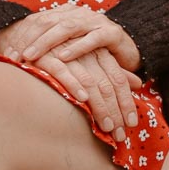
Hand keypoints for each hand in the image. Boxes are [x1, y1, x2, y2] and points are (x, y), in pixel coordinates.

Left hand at [0, 5, 141, 72]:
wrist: (128, 48)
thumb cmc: (92, 53)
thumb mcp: (67, 48)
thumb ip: (47, 50)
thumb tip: (16, 59)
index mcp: (66, 14)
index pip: (38, 21)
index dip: (21, 37)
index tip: (7, 55)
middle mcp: (79, 14)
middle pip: (48, 22)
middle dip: (29, 39)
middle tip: (15, 56)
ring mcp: (96, 21)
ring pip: (67, 27)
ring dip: (47, 42)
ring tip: (32, 55)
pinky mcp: (111, 33)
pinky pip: (92, 39)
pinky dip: (76, 47)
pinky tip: (63, 56)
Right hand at [26, 47, 141, 142]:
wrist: (30, 34)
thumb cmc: (64, 51)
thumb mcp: (92, 58)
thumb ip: (113, 71)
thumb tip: (138, 84)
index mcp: (100, 52)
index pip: (119, 80)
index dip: (126, 102)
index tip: (131, 124)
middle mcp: (87, 52)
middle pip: (108, 85)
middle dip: (116, 112)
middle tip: (120, 135)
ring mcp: (67, 53)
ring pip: (90, 82)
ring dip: (100, 107)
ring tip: (107, 127)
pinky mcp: (47, 55)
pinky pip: (63, 71)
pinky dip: (73, 85)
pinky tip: (83, 100)